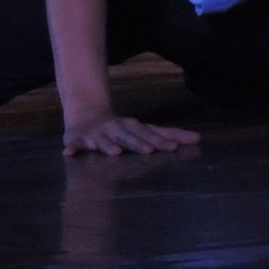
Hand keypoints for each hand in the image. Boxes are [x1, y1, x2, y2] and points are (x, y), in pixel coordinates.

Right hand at [62, 110, 200, 157]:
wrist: (87, 113)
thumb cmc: (123, 127)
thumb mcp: (146, 129)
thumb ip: (170, 134)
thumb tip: (199, 137)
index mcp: (133, 128)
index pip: (151, 134)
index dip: (161, 140)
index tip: (174, 148)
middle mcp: (117, 129)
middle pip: (130, 137)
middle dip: (139, 143)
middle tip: (149, 151)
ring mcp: (98, 133)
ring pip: (104, 140)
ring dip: (109, 145)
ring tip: (115, 152)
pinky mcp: (79, 138)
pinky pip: (75, 144)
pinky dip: (73, 148)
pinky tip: (68, 155)